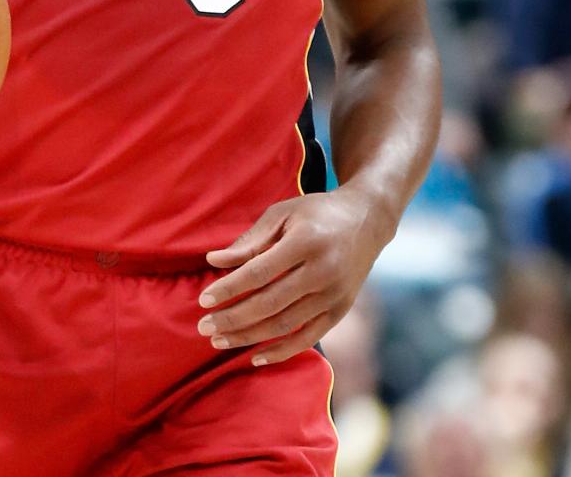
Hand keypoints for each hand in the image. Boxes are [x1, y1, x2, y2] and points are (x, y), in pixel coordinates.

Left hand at [197, 188, 389, 365]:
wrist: (367, 220)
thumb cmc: (316, 213)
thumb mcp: (282, 214)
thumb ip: (250, 240)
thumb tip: (213, 261)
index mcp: (306, 242)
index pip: (258, 272)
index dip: (229, 288)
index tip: (203, 300)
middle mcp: (323, 271)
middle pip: (269, 304)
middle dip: (232, 319)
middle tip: (203, 326)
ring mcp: (334, 295)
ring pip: (284, 325)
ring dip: (249, 337)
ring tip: (219, 340)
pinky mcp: (341, 310)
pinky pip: (308, 338)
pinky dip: (281, 351)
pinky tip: (255, 357)